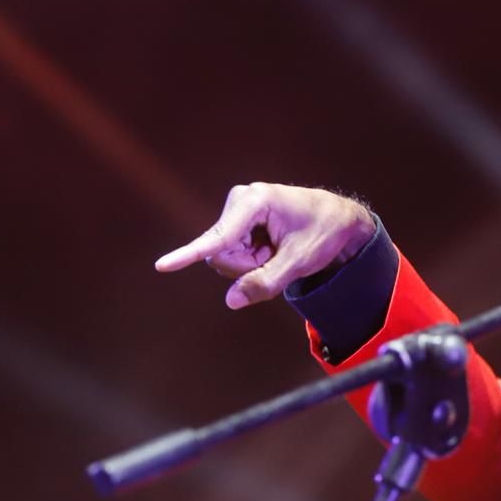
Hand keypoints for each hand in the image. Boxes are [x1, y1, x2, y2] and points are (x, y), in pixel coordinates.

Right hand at [155, 182, 375, 308]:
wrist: (339, 217)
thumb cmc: (324, 234)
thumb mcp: (300, 262)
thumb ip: (266, 282)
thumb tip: (231, 301)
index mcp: (257, 201)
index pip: (219, 237)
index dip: (189, 255)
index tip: (161, 267)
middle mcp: (241, 199)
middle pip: (220, 253)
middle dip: (246, 266)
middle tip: (277, 256)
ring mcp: (237, 208)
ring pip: (223, 256)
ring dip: (250, 263)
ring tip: (276, 250)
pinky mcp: (237, 219)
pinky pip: (230, 252)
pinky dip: (251, 258)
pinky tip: (270, 247)